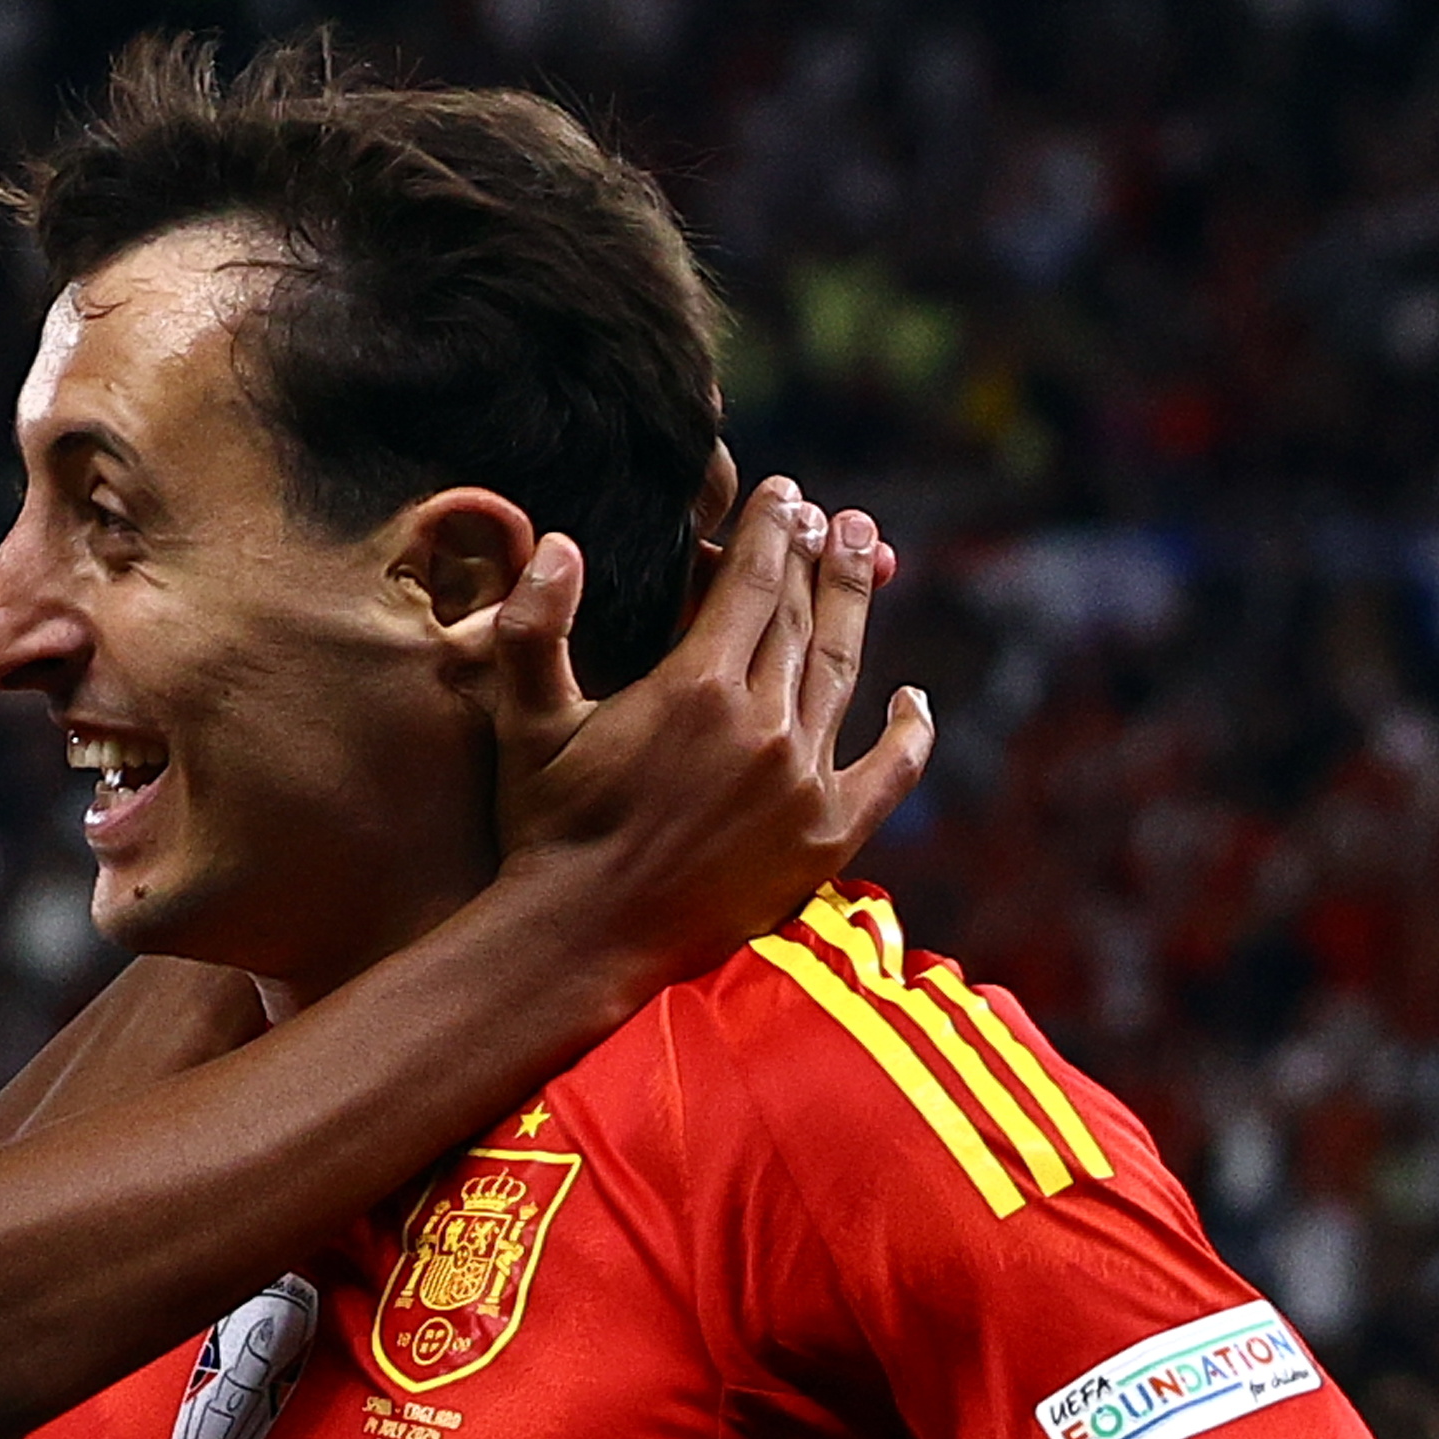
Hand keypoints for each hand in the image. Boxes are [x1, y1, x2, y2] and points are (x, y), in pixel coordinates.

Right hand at [455, 475, 933, 988]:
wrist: (583, 943)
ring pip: (843, 673)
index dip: (773, 531)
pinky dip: (908, 731)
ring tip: (870, 558)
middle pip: (802, 619)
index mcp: (694, 687)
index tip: (788, 495)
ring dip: (857, 609)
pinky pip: (889, 772)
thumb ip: (534, 631)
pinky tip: (913, 699)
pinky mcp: (826, 838)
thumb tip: (560, 546)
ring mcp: (802, 782)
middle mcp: (762, 725)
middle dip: (818, 559)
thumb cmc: (547, 832)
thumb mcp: (526, 724)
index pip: (752, 583)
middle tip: (836, 519)